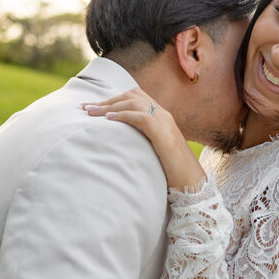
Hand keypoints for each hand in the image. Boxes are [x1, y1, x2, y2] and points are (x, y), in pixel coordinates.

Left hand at [83, 88, 206, 190]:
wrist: (192, 183)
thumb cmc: (173, 172)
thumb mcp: (155, 152)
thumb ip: (142, 142)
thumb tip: (120, 144)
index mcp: (162, 118)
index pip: (136, 97)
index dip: (113, 99)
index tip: (93, 107)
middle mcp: (164, 115)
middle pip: (132, 95)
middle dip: (107, 99)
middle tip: (85, 108)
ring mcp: (165, 123)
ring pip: (134, 101)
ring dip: (110, 105)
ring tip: (91, 113)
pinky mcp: (163, 134)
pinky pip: (141, 117)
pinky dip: (123, 115)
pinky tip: (108, 119)